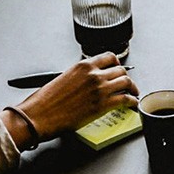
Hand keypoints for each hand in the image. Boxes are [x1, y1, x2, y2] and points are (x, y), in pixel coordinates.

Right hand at [1, 53, 138, 147]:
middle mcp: (94, 74)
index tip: (118, 69)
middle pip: (120, 70)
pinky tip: (132, 104)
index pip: (109, 57)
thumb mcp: (63, 78)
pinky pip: (126, 99)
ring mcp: (100, 89)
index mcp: (83, 66)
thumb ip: (79, 76)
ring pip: (126, 82)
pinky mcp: (103, 105)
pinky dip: (132, 101)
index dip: (116, 64)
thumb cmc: (45, 101)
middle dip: (125, 77)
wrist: (39, 115)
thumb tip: (87, 82)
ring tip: (133, 93)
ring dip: (132, 88)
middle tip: (127, 84)